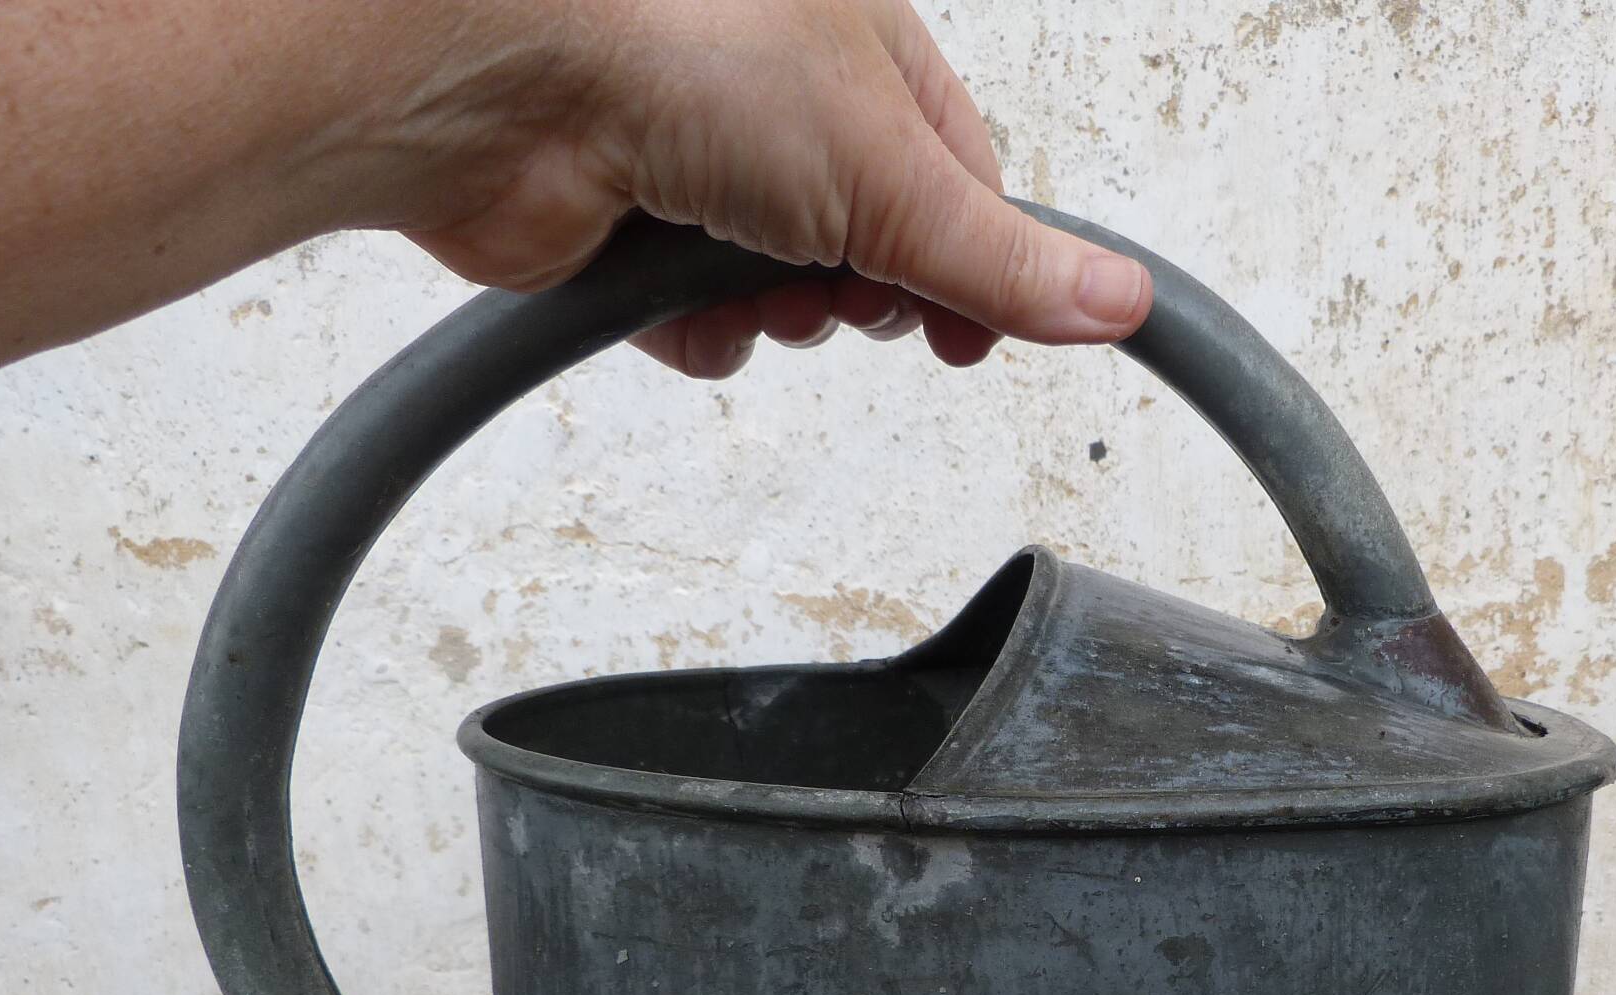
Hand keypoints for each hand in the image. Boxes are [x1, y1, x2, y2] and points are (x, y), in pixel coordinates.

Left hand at [394, 0, 1150, 374]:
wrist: (498, 71)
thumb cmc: (679, 42)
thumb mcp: (889, 167)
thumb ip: (1003, 257)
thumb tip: (1117, 303)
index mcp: (866, 52)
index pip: (965, 184)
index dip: (982, 269)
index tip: (978, 332)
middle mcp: (782, 102)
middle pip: (878, 247)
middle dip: (868, 292)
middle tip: (847, 288)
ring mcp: (700, 165)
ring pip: (786, 294)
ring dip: (777, 312)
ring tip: (744, 277)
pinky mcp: (626, 234)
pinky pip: (696, 320)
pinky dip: (695, 329)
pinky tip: (672, 294)